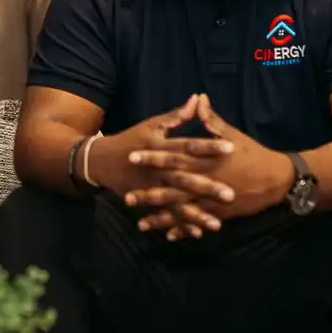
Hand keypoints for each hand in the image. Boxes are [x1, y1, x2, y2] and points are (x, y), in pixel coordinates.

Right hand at [88, 95, 234, 229]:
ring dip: (196, 215)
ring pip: (176, 203)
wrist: (101, 161)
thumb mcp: (152, 124)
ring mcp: (150, 188)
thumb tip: (197, 99)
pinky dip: (179, 225)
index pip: (188, 146)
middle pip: (184, 179)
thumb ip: (176, 116)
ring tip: (217, 225)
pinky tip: (197, 233)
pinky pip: (165, 215)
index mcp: (160, 147)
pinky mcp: (146, 202)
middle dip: (207, 188)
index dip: (209, 146)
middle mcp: (157, 170)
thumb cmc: (132, 139)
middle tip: (230, 195)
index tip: (230, 148)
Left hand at [123, 95, 293, 239]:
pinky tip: (168, 236)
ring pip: (182, 211)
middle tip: (127, 198)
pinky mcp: (220, 214)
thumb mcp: (233, 135)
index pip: (174, 157)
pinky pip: (197, 222)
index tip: (132, 156)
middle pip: (172, 188)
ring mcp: (212, 201)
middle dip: (149, 194)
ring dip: (161, 217)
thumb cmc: (254, 154)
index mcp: (206, 159)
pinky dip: (183, 229)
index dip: (153, 157)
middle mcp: (205, 181)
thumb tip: (198, 98)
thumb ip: (211, 120)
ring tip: (140, 224)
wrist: (278, 180)